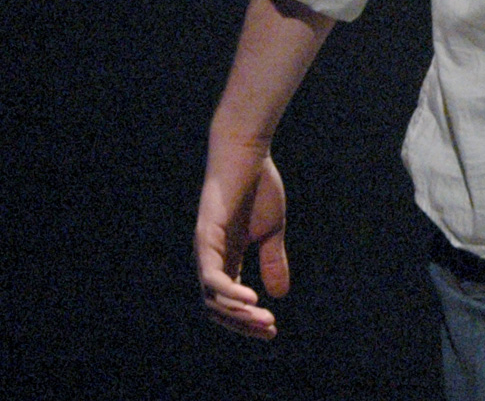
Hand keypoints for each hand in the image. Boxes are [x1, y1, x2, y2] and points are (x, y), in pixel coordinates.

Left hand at [196, 139, 291, 338]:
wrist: (247, 154)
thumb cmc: (259, 187)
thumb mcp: (272, 231)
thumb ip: (272, 261)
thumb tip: (279, 295)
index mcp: (225, 259)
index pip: (229, 301)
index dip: (247, 320)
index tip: (272, 330)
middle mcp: (210, 260)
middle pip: (217, 307)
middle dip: (242, 324)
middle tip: (270, 330)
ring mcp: (205, 250)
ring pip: (212, 298)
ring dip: (238, 314)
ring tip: (265, 320)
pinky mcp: (206, 238)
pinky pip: (212, 277)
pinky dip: (230, 292)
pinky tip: (253, 300)